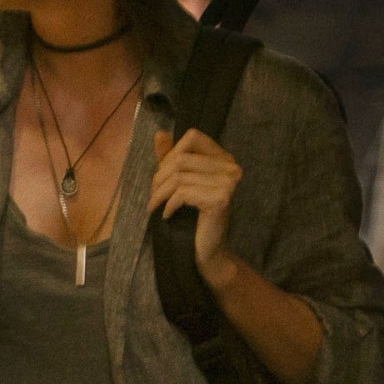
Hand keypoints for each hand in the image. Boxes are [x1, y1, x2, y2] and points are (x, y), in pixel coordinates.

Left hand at [150, 125, 244, 276]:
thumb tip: (159, 133)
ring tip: (154, 206)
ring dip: (159, 193)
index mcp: (223, 158)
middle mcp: (230, 166)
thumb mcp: (180, 183)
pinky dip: (168, 204)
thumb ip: (171, 158)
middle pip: (181, 158)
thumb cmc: (193, 217)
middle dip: (159, 177)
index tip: (162, 174)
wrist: (207, 250)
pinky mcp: (220, 199)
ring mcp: (228, 183)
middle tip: (153, 196)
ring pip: (179, 176)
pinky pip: (183, 193)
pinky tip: (166, 215)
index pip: (193, 136)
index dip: (171, 152)